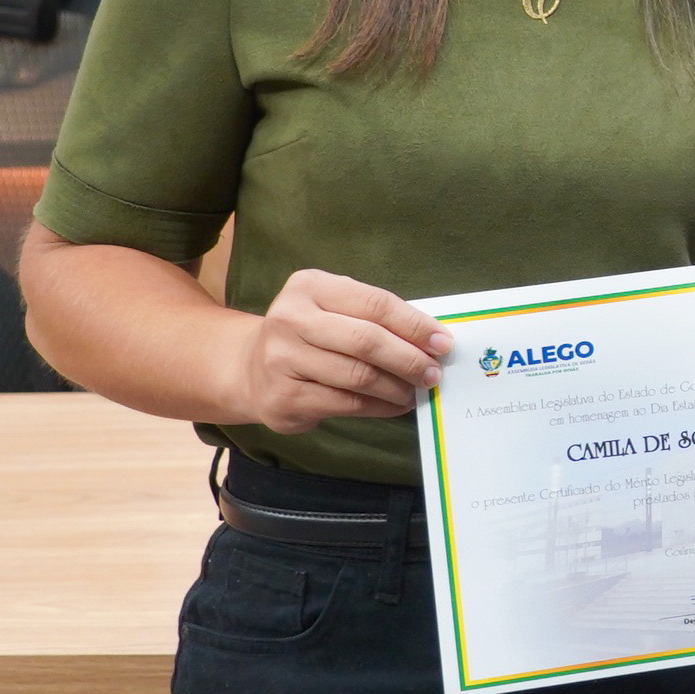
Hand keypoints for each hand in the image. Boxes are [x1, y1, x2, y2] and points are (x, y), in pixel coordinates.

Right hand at [235, 268, 448, 431]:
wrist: (250, 369)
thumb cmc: (309, 334)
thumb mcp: (334, 309)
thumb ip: (374, 317)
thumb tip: (431, 339)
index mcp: (309, 287)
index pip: (375, 304)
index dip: (415, 325)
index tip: (444, 343)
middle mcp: (290, 319)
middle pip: (367, 341)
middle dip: (409, 359)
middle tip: (434, 373)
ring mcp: (282, 359)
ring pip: (359, 376)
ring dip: (397, 387)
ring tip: (417, 391)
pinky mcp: (284, 397)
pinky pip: (347, 404)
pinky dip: (380, 406)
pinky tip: (395, 405)